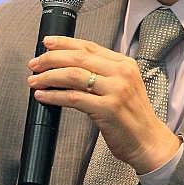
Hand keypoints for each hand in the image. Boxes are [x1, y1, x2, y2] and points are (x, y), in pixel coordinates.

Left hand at [27, 36, 180, 173]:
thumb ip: (102, 73)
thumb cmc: (132, 117)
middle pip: (78, 57)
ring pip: (73, 75)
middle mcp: (121, 73)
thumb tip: (67, 65)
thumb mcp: (122, 86)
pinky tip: (43, 96)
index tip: (47, 43)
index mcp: (124, 64)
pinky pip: (73, 98)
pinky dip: (54, 96)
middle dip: (51, 59)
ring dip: (49, 76)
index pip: (89, 46)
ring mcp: (116, 90)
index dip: (64, 43)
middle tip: (34, 64)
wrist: (149, 142)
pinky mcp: (108, 109)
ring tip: (34, 80)